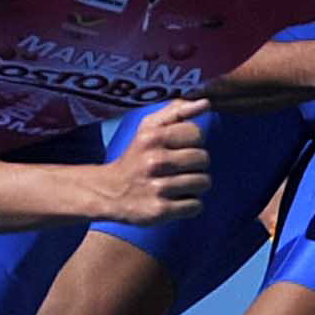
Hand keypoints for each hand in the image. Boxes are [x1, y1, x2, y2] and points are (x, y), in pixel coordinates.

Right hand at [95, 99, 212, 226]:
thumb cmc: (137, 156)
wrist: (109, 192)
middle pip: (203, 159)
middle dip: (194, 164)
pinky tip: (173, 200)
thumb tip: (205, 103)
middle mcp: (154, 161)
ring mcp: (157, 187)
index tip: (178, 147)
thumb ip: (177, 111)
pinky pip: (196, 206)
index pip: (197, 133)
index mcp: (152, 137)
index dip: (192, 141)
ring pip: (203, 183)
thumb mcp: (149, 128)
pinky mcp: (160, 211)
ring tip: (176, 184)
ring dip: (194, 185)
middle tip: (177, 168)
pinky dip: (189, 205)